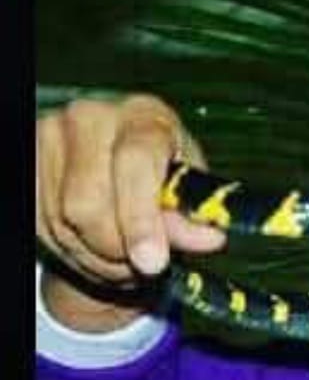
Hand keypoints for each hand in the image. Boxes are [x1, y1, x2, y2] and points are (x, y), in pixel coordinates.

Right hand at [36, 95, 225, 331]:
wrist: (120, 176)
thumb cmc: (163, 178)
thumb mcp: (188, 192)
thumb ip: (193, 215)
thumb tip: (210, 237)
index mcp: (145, 116)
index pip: (136, 164)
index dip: (142, 219)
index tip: (153, 261)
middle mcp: (91, 117)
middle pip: (90, 203)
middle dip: (118, 249)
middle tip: (143, 263)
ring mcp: (50, 137)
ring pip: (63, 221)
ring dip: (96, 255)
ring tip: (122, 254)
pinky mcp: (28, 162)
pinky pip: (41, 225)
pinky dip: (69, 249)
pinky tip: (93, 244)